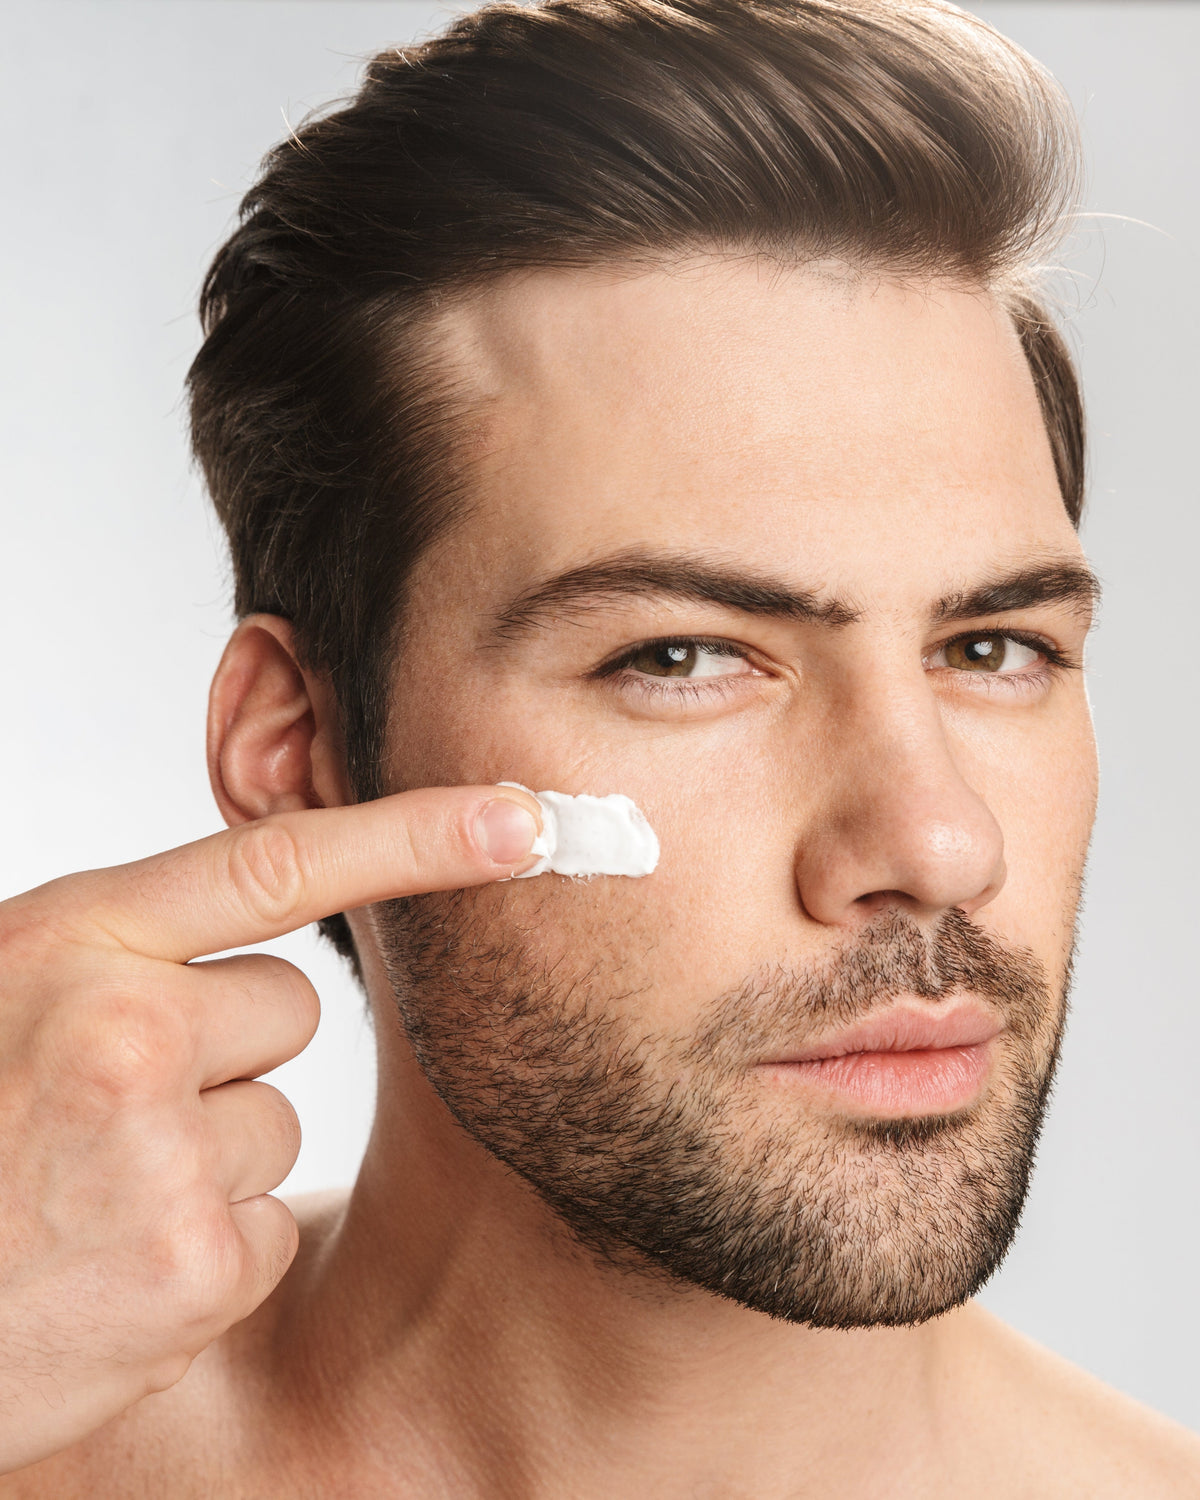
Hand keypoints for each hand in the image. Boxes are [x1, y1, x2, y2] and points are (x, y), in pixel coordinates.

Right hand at [0, 786, 540, 1474]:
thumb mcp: (7, 994)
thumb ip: (123, 954)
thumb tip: (258, 933)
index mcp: (70, 940)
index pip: (279, 861)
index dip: (416, 834)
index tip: (522, 820)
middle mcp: (124, 1031)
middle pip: (289, 1007)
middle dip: (226, 1051)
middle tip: (107, 1108)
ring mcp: (160, 1154)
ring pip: (277, 1122)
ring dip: (207, 1160)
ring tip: (88, 1195)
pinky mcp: (193, 1269)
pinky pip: (267, 1225)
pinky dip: (208, 1253)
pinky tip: (109, 1265)